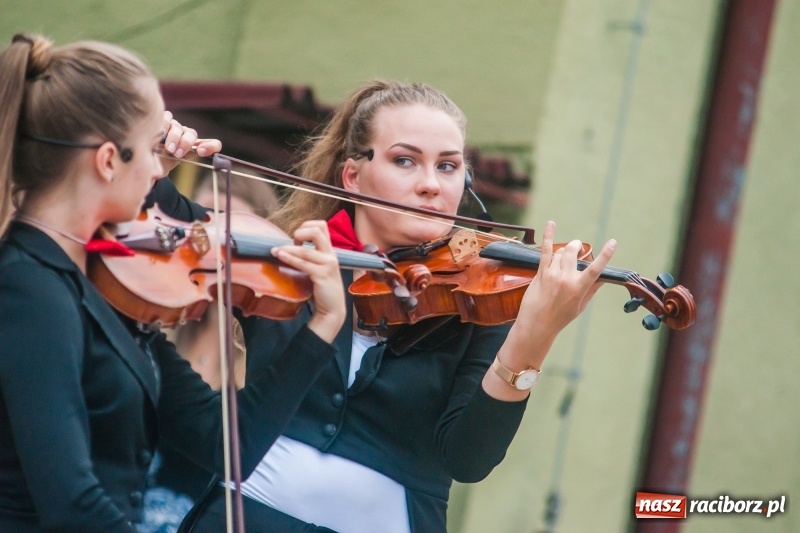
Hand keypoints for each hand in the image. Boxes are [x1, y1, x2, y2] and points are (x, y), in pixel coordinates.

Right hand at [159, 111, 221, 172]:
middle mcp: (185, 136)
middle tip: (177, 154)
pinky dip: (165, 124)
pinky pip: (168, 117)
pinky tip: (161, 132)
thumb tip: (161, 171)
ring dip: (174, 137)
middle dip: (185, 144)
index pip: (213, 144)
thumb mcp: (162, 169)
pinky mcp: (163, 119)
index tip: (202, 152)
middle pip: (192, 134)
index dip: (211, 146)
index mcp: (193, 148)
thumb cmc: (154, 163)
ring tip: (167, 148)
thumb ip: (163, 170)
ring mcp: (175, 127)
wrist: (141, 154)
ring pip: (179, 127)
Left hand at [270, 221, 345, 342]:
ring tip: (274, 250)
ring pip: (305, 250)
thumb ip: (311, 257)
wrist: (332, 308)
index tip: (297, 239)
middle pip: (317, 230)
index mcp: (330, 251)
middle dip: (300, 232)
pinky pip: (303, 263)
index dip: (306, 226)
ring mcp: (327, 264)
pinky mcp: (322, 275)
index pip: (322, 225)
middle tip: (290, 242)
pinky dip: (289, 258)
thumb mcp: (320, 268)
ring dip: (287, 248)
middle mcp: (330, 254)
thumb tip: (290, 247)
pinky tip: (280, 256)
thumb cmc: (323, 288)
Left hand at [503, 221, 616, 368]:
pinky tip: (551, 224)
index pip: (596, 268)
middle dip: (576, 247)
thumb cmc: (560, 318)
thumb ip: (591, 289)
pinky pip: (545, 250)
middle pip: (573, 252)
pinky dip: (548, 235)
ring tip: (563, 260)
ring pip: (561, 252)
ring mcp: (552, 274)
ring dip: (564, 252)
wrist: (537, 324)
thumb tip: (602, 279)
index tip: (613, 242)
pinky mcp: (541, 272)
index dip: (605, 255)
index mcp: (579, 288)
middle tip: (577, 250)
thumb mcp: (581, 306)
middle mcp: (566, 278)